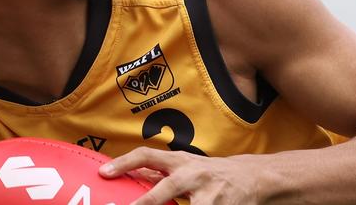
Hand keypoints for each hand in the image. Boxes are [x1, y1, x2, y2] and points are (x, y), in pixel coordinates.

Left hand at [99, 147, 269, 204]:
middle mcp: (192, 175)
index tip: (104, 172)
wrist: (251, 177)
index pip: (147, 156)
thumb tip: (128, 176)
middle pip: (164, 190)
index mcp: (179, 161)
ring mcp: (208, 195)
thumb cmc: (210, 173)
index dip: (124, 162)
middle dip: (144, 204)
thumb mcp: (185, 167)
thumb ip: (160, 175)